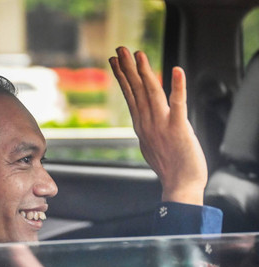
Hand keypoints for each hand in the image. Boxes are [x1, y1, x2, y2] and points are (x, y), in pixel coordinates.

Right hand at [109, 47, 206, 204]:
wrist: (180, 186)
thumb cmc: (170, 169)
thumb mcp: (152, 146)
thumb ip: (148, 130)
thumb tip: (143, 122)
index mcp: (142, 126)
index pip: (130, 96)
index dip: (123, 77)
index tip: (115, 62)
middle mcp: (147, 124)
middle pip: (136, 91)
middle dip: (127, 69)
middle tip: (119, 50)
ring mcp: (161, 126)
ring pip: (151, 93)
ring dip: (144, 72)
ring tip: (138, 54)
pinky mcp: (179, 129)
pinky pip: (178, 104)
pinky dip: (177, 87)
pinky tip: (176, 70)